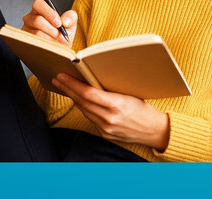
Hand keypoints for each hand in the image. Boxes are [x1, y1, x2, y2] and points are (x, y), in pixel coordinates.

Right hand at [21, 0, 76, 46]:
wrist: (59, 49)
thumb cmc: (63, 34)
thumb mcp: (70, 24)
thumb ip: (71, 17)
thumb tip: (65, 21)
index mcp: (39, 9)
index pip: (38, 4)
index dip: (49, 13)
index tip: (59, 23)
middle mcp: (30, 18)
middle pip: (38, 20)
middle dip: (52, 29)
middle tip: (60, 35)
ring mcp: (26, 30)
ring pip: (37, 33)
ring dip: (51, 38)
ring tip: (57, 41)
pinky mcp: (26, 41)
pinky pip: (36, 42)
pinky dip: (47, 45)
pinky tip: (51, 45)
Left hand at [51, 73, 169, 150]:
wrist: (154, 130)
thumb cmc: (144, 108)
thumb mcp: (130, 93)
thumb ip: (110, 89)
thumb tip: (91, 77)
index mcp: (117, 105)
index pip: (88, 93)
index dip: (73, 84)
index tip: (62, 76)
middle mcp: (109, 118)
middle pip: (82, 102)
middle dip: (68, 89)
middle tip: (57, 79)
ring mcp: (106, 128)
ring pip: (84, 110)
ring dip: (73, 98)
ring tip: (65, 87)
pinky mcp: (105, 134)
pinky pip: (90, 118)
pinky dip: (83, 108)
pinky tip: (78, 100)